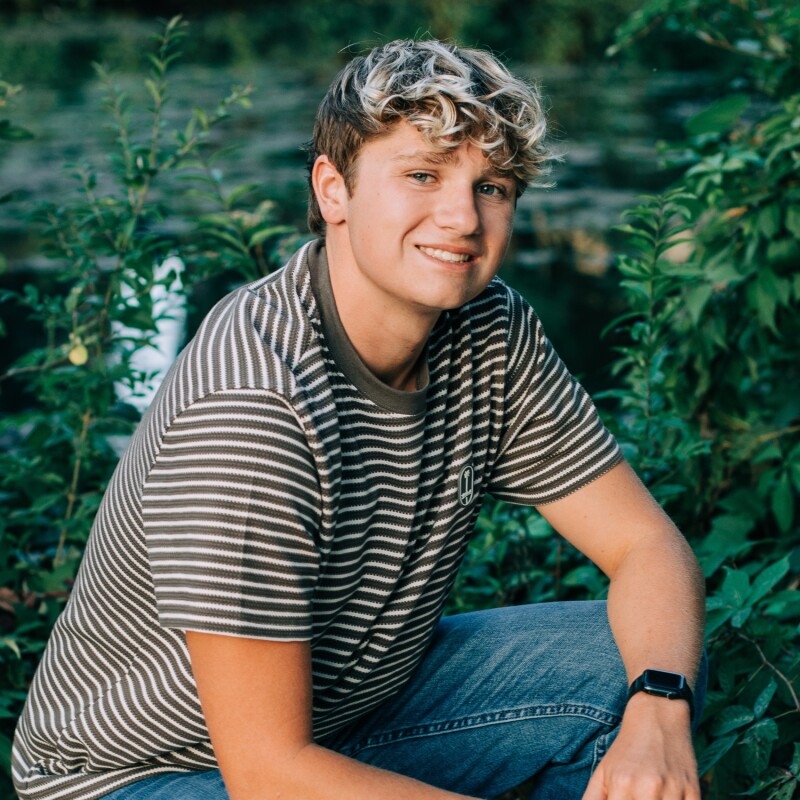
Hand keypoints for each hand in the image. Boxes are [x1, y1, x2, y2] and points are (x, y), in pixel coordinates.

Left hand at [582, 693, 700, 799]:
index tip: (621, 799)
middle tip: (635, 796)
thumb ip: (592, 799)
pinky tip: (667, 797)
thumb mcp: (602, 772)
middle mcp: (648, 789)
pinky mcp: (694, 792)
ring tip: (650, 795)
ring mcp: (674, 791)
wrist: (657, 716)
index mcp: (621, 785)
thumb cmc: (627, 748)